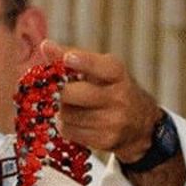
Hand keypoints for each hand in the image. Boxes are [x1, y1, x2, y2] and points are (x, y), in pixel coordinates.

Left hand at [40, 40, 161, 162]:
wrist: (140, 123)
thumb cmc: (112, 89)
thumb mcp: (100, 70)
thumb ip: (72, 57)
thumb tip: (44, 45)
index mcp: (118, 74)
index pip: (102, 67)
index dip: (84, 62)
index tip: (68, 58)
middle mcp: (118, 97)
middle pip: (74, 94)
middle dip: (60, 92)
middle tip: (58, 91)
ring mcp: (112, 121)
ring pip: (67, 115)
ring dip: (61, 110)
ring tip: (72, 107)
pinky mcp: (104, 140)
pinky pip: (69, 131)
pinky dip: (65, 126)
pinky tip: (76, 121)